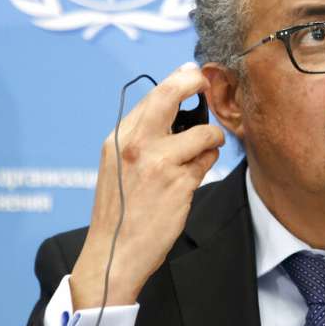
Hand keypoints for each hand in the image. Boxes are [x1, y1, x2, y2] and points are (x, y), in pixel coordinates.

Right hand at [70, 62, 224, 308]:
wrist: (114, 253)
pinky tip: (192, 178)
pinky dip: (206, 164)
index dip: (178, 79)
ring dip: (210, 141)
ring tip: (199, 155)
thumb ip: (141, 135)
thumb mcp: (117, 164)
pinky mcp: (179, 183)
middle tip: (206, 83)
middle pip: (171, 95)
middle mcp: (136, 145)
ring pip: (204, 133)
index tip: (193, 73)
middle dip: (195, 82)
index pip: (153, 95)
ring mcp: (159, 163)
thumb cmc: (120, 209)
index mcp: (119, 138)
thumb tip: (171, 103)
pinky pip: (208, 161)